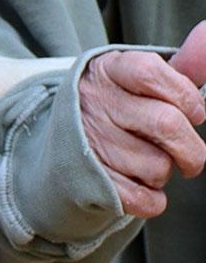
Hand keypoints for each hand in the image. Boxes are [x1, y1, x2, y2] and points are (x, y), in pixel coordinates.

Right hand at [79, 22, 205, 217]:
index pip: (153, 73)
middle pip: (166, 125)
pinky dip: (153, 200)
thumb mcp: (143, 76)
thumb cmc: (121, 103)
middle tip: (191, 155)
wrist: (68, 138)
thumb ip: (184, 62)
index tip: (194, 111)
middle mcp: (94, 103)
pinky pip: (141, 199)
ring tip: (150, 162)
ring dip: (166, 171)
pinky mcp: (89, 180)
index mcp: (109, 70)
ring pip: (157, 166)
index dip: (186, 97)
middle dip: (192, 148)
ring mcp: (89, 142)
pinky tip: (142, 184)